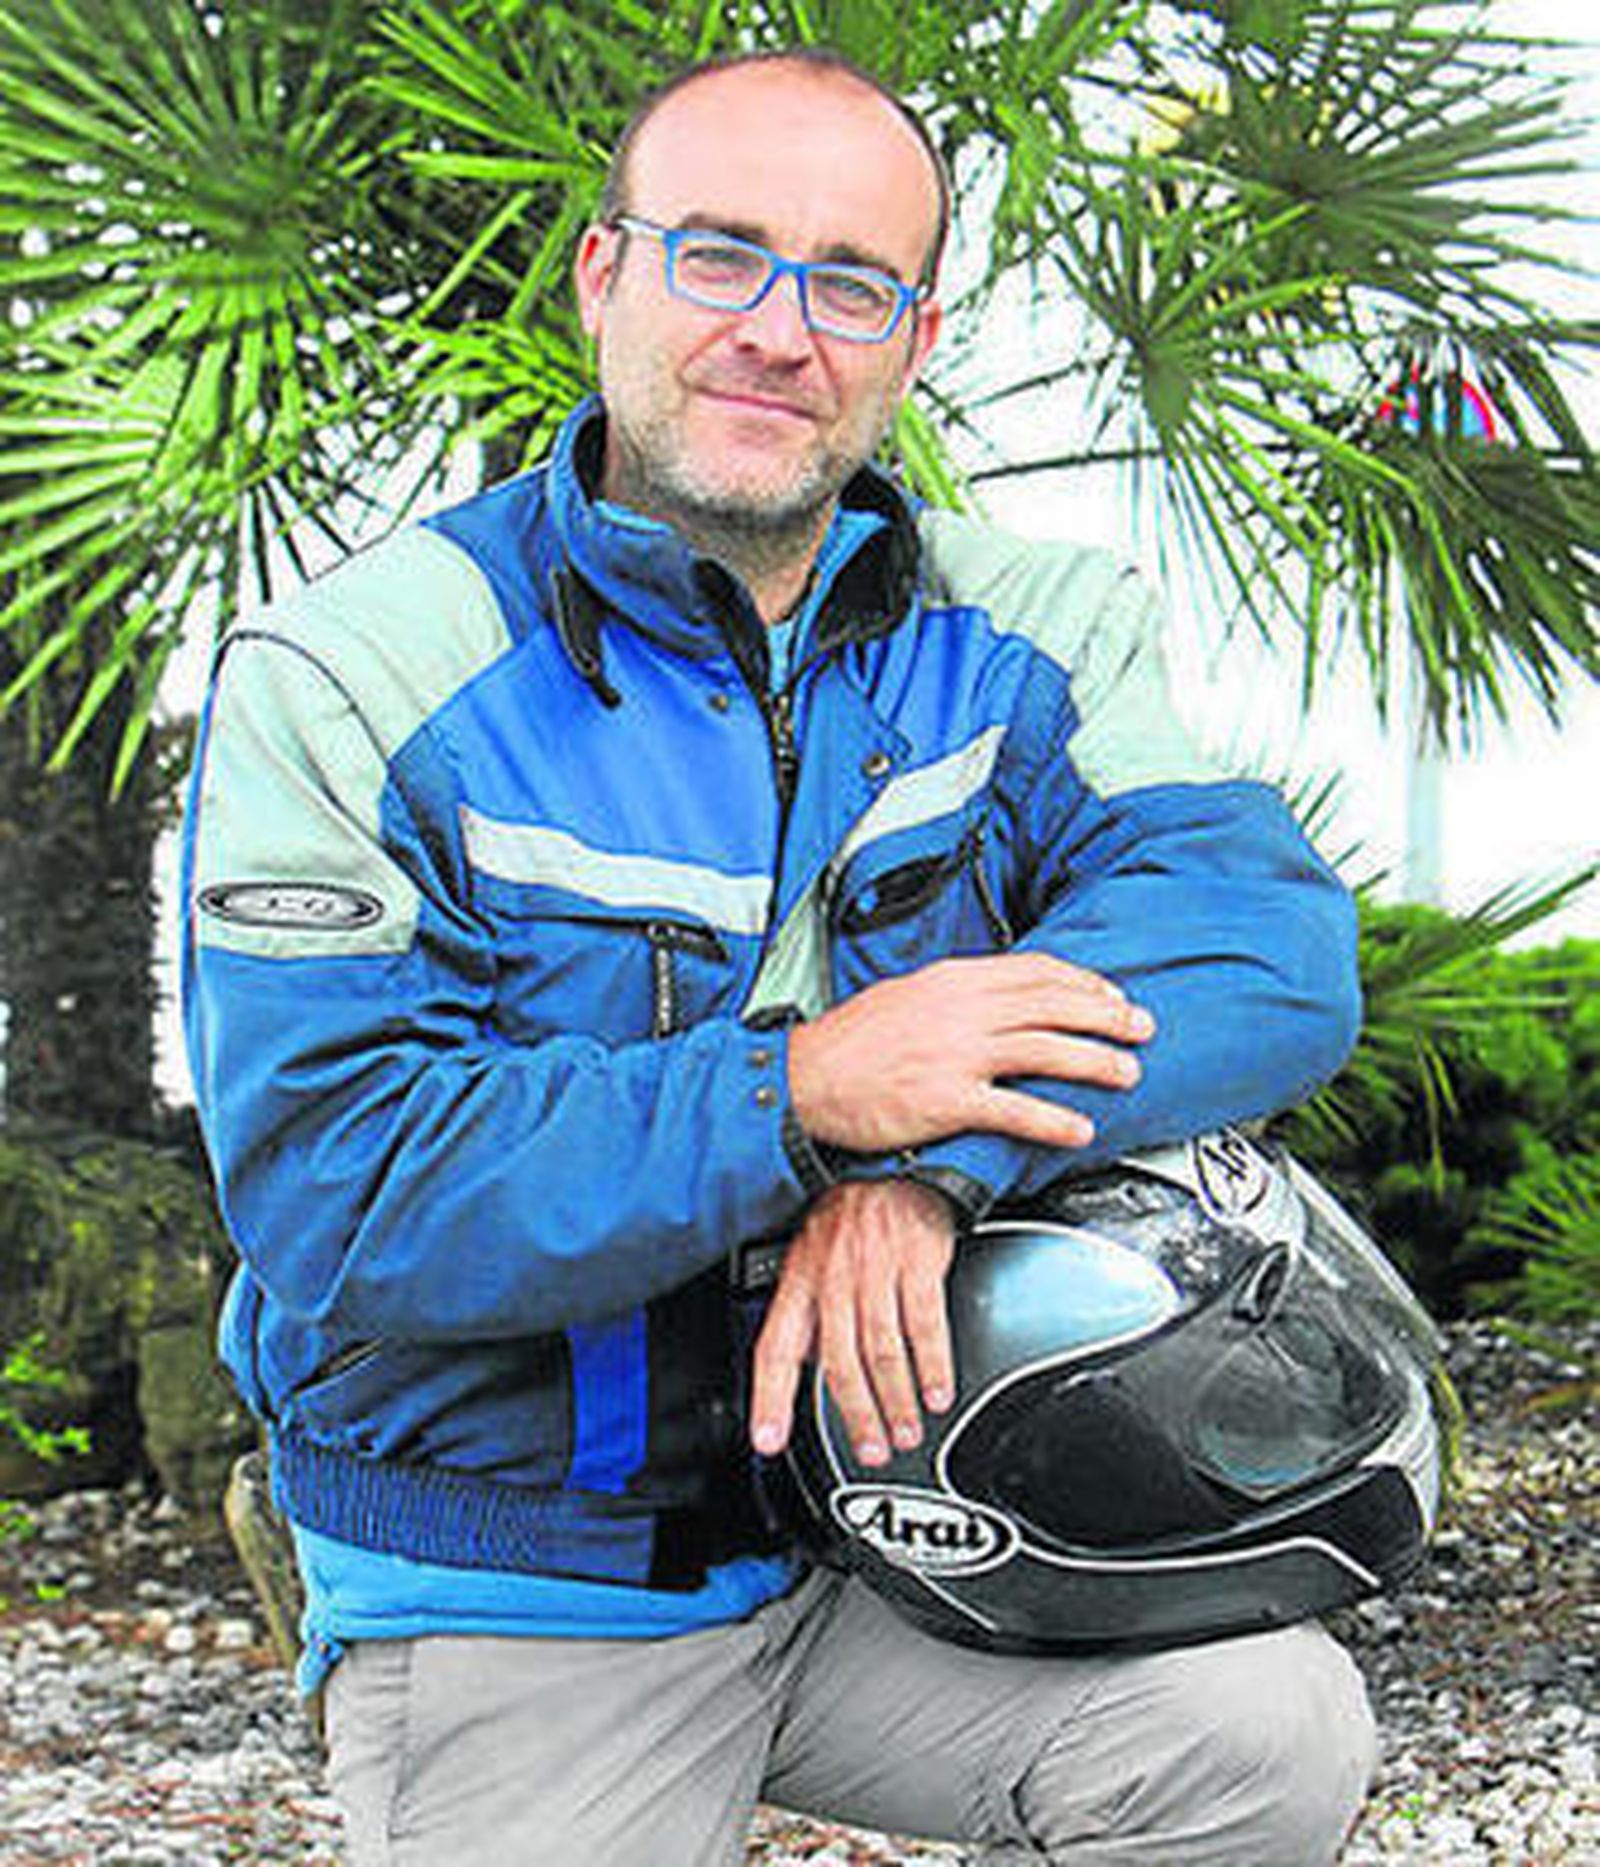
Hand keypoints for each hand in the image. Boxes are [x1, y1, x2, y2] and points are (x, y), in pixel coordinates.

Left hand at [749, 1179, 955, 1466]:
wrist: (895, 1170)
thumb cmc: (851, 1222)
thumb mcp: (813, 1261)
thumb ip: (810, 1317)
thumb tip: (809, 1371)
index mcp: (799, 1283)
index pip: (776, 1348)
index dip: (770, 1397)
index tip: (769, 1440)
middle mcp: (832, 1278)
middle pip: (840, 1361)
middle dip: (857, 1415)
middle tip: (872, 1450)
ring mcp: (874, 1269)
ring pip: (882, 1350)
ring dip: (896, 1400)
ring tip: (906, 1432)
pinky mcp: (915, 1261)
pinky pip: (924, 1323)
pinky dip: (933, 1364)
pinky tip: (937, 1392)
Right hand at [787, 951, 1154, 1154]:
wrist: (804, 1077)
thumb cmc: (850, 1042)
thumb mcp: (907, 995)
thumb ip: (956, 995)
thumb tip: (999, 998)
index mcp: (953, 979)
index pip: (1035, 970)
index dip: (1082, 983)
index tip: (1110, 995)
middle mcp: (961, 1010)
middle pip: (1052, 1005)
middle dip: (1105, 1016)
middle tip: (1140, 1028)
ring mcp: (955, 1054)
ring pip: (1045, 1050)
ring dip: (1094, 1062)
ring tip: (1126, 1073)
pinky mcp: (944, 1100)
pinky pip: (1012, 1109)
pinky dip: (1052, 1118)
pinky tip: (1078, 1128)